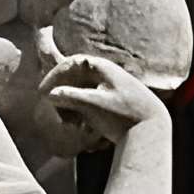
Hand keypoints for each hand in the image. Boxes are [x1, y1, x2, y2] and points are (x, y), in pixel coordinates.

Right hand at [39, 54, 166, 145]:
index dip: (53, 77)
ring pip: (79, 94)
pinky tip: (82, 129)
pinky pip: (88, 105)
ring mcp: (108, 88)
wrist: (151, 129)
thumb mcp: (95, 106)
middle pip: (73, 80)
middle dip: (62, 98)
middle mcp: (105, 74)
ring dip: (71, 108)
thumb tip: (50, 95)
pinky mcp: (110, 103)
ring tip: (72, 125)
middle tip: (58, 116)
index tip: (42, 94)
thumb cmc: (124, 115)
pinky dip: (81, 115)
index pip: (70, 64)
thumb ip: (71, 98)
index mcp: (102, 68)